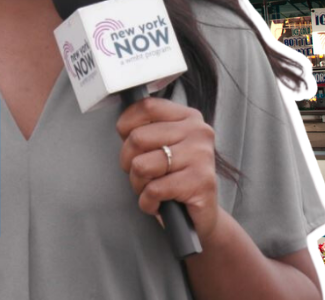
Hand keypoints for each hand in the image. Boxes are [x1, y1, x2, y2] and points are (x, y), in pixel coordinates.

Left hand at [116, 97, 218, 243]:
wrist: (201, 218)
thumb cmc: (176, 180)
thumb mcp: (163, 147)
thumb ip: (148, 131)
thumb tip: (123, 125)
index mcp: (189, 118)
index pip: (147, 106)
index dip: (126, 125)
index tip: (127, 141)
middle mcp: (198, 132)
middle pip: (138, 137)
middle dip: (128, 162)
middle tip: (141, 175)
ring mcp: (201, 156)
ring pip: (141, 165)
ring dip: (138, 184)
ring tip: (151, 190)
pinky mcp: (201, 182)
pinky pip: (153, 190)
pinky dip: (147, 202)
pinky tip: (158, 204)